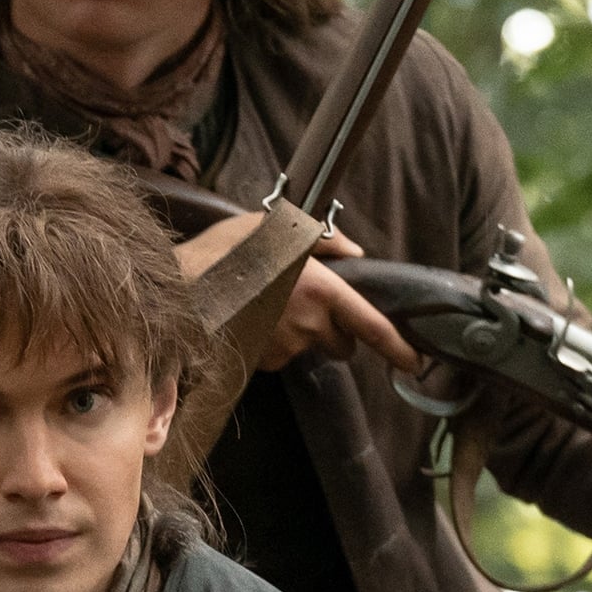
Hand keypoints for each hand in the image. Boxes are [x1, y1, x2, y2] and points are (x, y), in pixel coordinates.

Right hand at [176, 214, 421, 374]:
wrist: (175, 291)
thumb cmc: (222, 253)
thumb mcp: (272, 228)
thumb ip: (322, 239)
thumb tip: (353, 250)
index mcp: (320, 291)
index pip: (372, 327)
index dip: (398, 348)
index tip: (415, 363)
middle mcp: (308, 326)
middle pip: (342, 344)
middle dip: (335, 332)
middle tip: (310, 306)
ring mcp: (284, 348)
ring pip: (307, 347)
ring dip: (298, 332)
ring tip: (267, 303)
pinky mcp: (262, 363)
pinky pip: (279, 354)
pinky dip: (272, 340)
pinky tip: (250, 316)